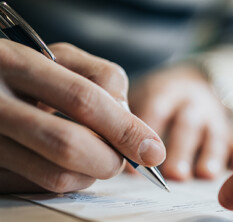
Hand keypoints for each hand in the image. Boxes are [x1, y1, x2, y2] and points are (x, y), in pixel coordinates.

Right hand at [0, 40, 164, 192]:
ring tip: (90, 155)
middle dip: (110, 158)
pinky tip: (61, 160)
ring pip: (56, 175)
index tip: (153, 150)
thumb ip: (102, 81)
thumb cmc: (27, 69)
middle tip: (121, 159)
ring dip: (90, 173)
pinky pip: (38, 188)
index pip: (83, 100)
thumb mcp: (61, 58)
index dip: (124, 128)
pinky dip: (64, 179)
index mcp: (16, 64)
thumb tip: (136, 131)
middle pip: (68, 144)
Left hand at [129, 64, 232, 179]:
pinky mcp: (230, 128)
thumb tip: (109, 151)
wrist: (197, 80)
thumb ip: (131, 117)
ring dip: (211, 154)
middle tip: (173, 174)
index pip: (156, 108)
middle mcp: (193, 102)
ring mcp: (214, 116)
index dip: (145, 132)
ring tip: (204, 174)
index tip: (134, 161)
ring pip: (215, 134)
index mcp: (167, 91)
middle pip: (187, 124)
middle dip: (181, 149)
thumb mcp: (145, 95)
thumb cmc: (163, 96)